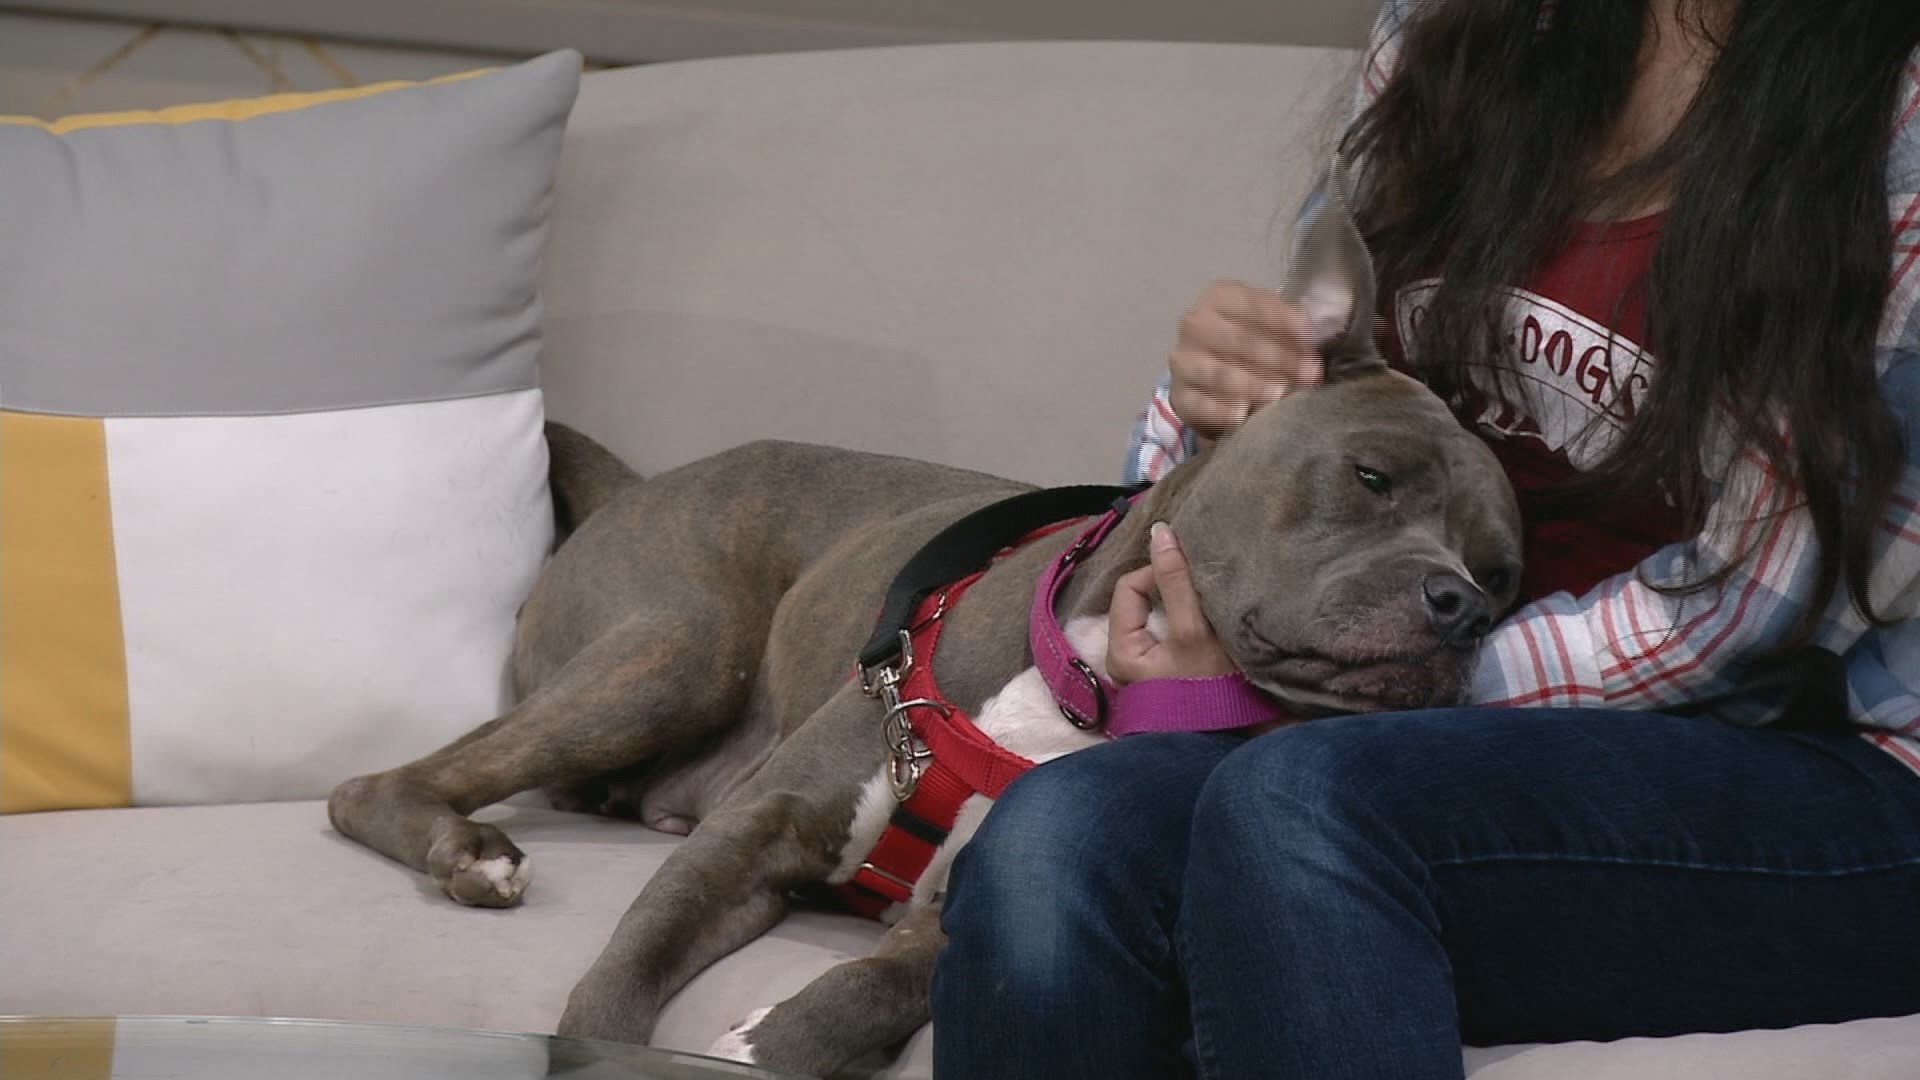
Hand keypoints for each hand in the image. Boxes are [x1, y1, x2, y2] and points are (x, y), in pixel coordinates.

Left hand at [1107, 522, 1237, 685]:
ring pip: (1160, 614)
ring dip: (1182, 601)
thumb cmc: (1211, 691)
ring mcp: (1151, 668)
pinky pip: (1173, 630)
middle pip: (1144, 600)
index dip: (1159, 571)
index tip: (1193, 573)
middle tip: (1203, 582)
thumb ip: (1176, 581)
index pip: (1131, 586)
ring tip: (1210, 598)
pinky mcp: (1172, 672)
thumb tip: (1159, 531)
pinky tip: (1212, 618)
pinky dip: (1189, 618)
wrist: (1239, 742)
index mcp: (1121, 652)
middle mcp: (1128, 660)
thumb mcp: (1193, 630)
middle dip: (1170, 585)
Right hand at [1169, 280, 1324, 442]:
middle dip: (1277, 357)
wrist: (1212, 378)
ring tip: (1280, 394)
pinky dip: (1221, 411)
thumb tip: (1319, 325)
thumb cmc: (1250, 346)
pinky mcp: (1180, 396)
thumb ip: (1292, 323)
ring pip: (1217, 372)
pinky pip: (1200, 404)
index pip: (1252, 304)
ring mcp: (1184, 361)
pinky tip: (1242, 416)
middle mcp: (1196, 324)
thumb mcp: (1270, 325)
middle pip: (1236, 339)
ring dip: (1251, 384)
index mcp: (1220, 298)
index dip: (1283, 320)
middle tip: (1309, 374)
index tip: (1310, 337)